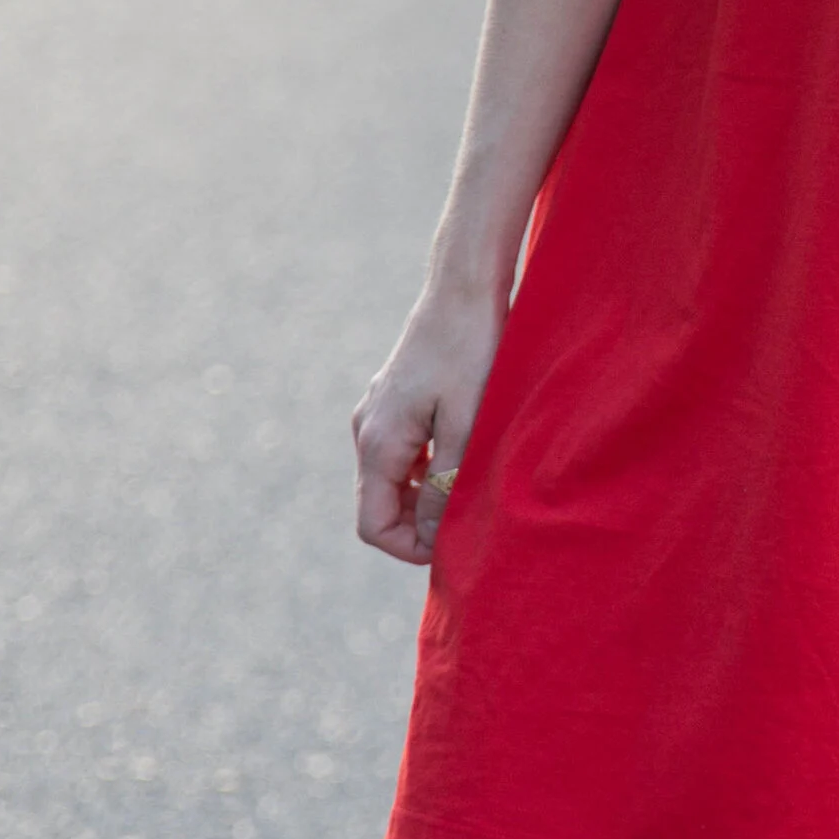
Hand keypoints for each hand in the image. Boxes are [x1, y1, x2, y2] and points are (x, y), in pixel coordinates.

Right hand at [352, 286, 505, 566]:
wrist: (463, 290)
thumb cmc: (472, 353)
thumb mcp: (467, 426)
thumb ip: (446, 484)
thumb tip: (431, 536)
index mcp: (379, 442)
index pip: (373, 526)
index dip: (412, 548)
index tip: (455, 543)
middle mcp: (366, 431)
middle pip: (379, 507)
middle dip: (418, 527)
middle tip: (469, 520)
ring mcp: (376, 415)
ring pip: (390, 483)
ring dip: (424, 499)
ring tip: (470, 490)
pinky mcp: (393, 402)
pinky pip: (400, 456)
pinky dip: (425, 472)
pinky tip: (461, 458)